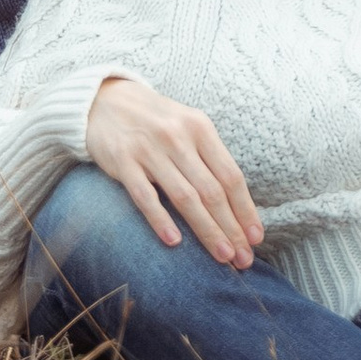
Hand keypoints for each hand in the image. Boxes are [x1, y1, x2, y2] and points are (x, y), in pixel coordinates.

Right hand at [85, 73, 263, 267]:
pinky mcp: (123, 161)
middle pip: (211, 191)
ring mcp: (149, 150)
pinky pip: (144, 195)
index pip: (230, 175)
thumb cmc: (155, 120)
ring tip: (221, 255)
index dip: (245, 210)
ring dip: (206, 230)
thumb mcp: (187, 126)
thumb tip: (236, 204)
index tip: (256, 238)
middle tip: (243, 258)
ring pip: (184, 197)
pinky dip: (160, 219)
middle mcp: (178, 138)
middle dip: (231, 228)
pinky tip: (174, 241)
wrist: (104, 101)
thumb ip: (209, 157)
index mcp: (201, 128)